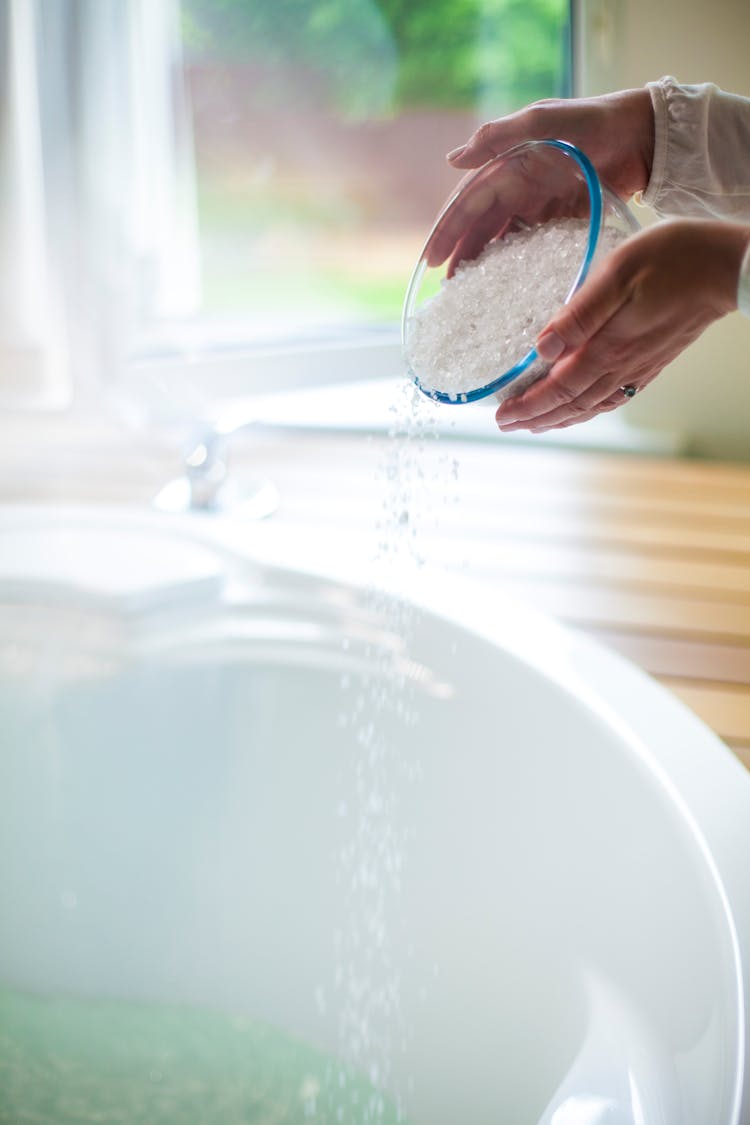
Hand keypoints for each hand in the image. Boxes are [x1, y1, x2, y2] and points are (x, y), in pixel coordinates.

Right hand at [426, 89, 654, 271]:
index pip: (468, 204)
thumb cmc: (593, 121)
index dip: (448, 232)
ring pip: (503, 240)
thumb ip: (498, 138)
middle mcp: (519, 187)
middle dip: (461, 256)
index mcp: (508, 166)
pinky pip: (533, 248)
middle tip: (447, 288)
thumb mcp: (542, 121)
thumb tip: (452, 160)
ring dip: (485, 264)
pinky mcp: (562, 221)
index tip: (432, 261)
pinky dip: (518, 266)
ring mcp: (540, 206)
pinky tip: (509, 287)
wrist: (643, 135)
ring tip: (471, 293)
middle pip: (481, 228)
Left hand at [495, 219, 749, 432]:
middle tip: (507, 425)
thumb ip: (579, 313)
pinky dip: (590, 409)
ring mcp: (639, 368)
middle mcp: (622, 367)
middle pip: (571, 405)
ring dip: (561, 418)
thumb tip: (542, 346)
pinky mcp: (653, 362)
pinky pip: (613, 398)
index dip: (528, 407)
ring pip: (592, 405)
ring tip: (536, 423)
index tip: (501, 417)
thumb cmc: (674, 258)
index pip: (558, 390)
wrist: (727, 268)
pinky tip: (583, 408)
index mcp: (608, 348)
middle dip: (536, 418)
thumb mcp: (617, 272)